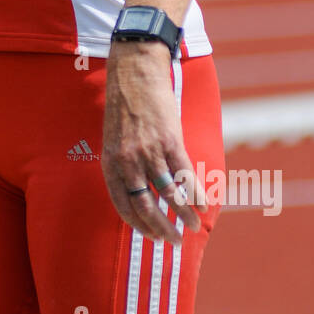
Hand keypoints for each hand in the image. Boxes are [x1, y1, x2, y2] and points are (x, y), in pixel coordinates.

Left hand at [101, 42, 204, 243]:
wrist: (135, 70)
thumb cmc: (125, 105)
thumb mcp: (115, 139)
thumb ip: (124, 165)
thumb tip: (139, 190)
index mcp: (110, 163)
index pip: (123, 205)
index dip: (140, 225)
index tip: (153, 237)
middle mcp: (127, 161)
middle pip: (145, 206)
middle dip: (161, 229)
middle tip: (175, 242)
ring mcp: (148, 152)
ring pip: (168, 194)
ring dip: (183, 215)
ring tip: (194, 227)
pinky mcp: (170, 140)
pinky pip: (184, 175)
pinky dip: (196, 193)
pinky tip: (204, 205)